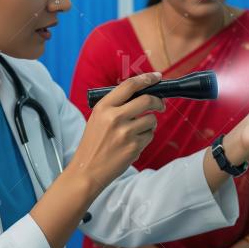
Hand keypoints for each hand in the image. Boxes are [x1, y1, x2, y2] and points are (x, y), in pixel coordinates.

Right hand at [69, 73, 165, 190]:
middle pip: (147, 100)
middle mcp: (115, 118)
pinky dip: (146, 138)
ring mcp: (126, 133)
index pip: (129, 85)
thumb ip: (116, 106)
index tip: (156, 77)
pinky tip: (133, 143)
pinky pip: (150, 136)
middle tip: (160, 105)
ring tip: (137, 131)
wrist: (87, 170)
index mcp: (103, 107)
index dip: (146, 79)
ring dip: (150, 123)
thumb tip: (142, 94)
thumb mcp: (97, 118)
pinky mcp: (134, 147)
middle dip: (158, 102)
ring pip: (151, 119)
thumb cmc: (93, 143)